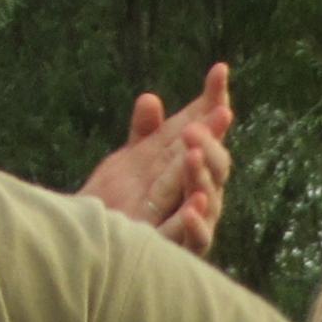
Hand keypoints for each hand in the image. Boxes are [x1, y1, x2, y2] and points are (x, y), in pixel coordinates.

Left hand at [80, 64, 234, 254]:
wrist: (103, 246)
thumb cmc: (127, 201)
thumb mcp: (134, 161)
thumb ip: (144, 133)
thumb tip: (149, 99)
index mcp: (194, 165)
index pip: (211, 129)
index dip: (215, 101)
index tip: (218, 70)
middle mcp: (202, 192)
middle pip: (217, 164)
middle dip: (210, 142)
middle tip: (193, 125)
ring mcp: (196, 221)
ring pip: (209, 198)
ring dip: (202, 175)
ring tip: (192, 155)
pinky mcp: (183, 250)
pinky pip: (197, 239)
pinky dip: (196, 224)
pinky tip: (190, 207)